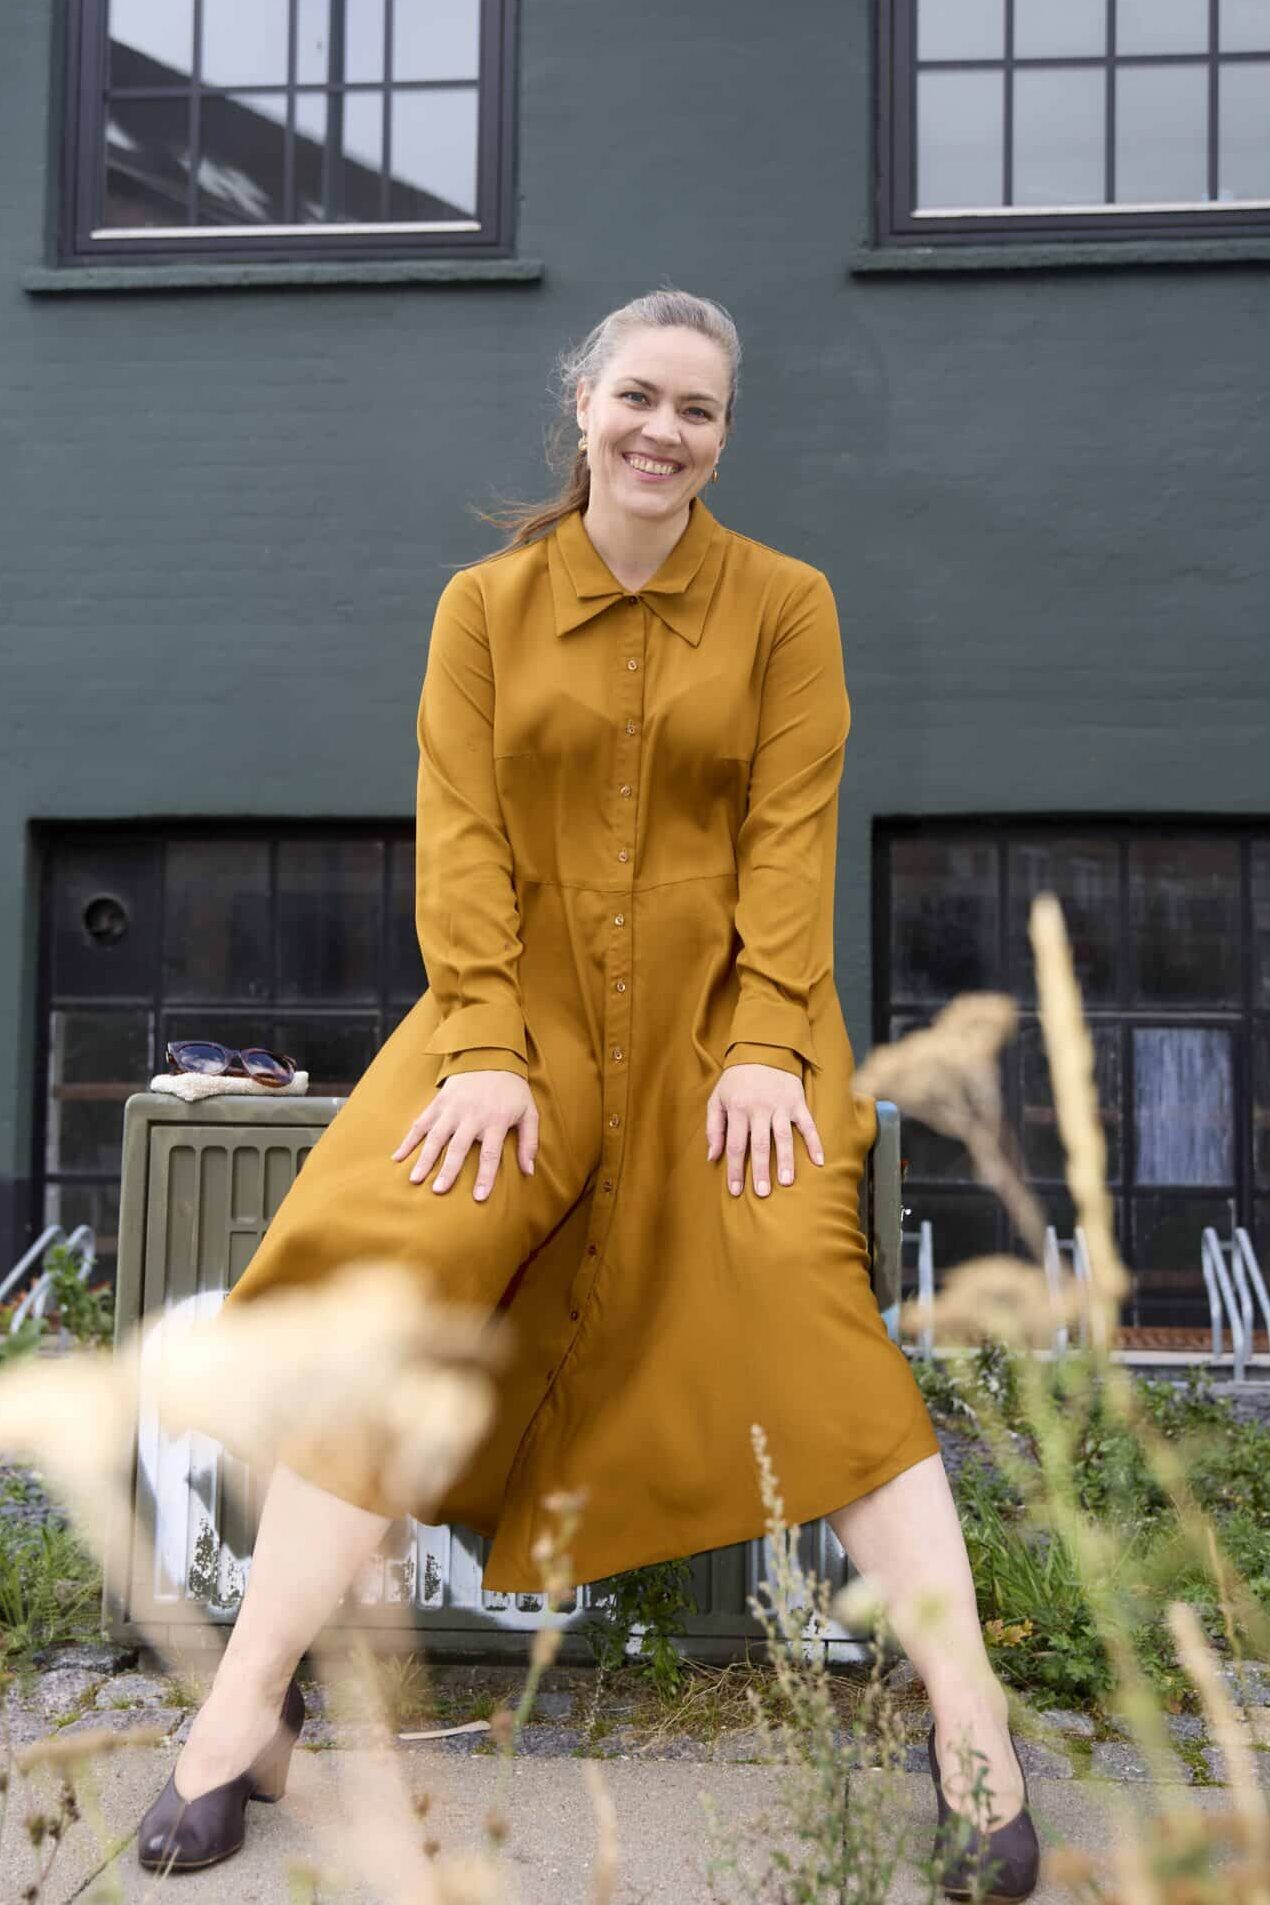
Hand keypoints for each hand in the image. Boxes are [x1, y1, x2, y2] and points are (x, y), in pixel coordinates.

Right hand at [391, 1071, 538, 1199]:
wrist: (491, 1055)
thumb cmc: (512, 1090)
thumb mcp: (529, 1113)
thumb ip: (529, 1142)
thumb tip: (529, 1171)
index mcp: (496, 1119)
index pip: (490, 1153)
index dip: (485, 1176)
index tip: (479, 1197)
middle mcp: (472, 1115)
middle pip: (459, 1147)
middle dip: (448, 1170)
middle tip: (438, 1191)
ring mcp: (452, 1108)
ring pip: (436, 1137)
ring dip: (424, 1158)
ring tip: (414, 1179)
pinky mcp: (438, 1102)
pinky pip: (420, 1123)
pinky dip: (408, 1140)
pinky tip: (398, 1157)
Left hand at [706, 1062, 823, 1197]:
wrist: (762, 1049)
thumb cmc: (736, 1080)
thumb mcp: (717, 1099)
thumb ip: (713, 1128)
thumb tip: (713, 1157)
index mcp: (737, 1109)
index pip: (735, 1145)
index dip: (735, 1169)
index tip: (736, 1191)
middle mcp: (759, 1108)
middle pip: (759, 1144)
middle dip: (760, 1170)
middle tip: (762, 1192)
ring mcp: (780, 1105)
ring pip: (783, 1137)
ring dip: (785, 1160)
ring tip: (786, 1181)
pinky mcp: (797, 1102)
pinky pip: (808, 1125)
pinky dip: (814, 1142)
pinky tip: (819, 1161)